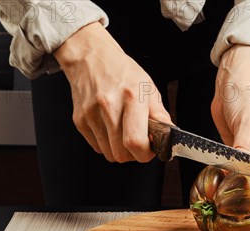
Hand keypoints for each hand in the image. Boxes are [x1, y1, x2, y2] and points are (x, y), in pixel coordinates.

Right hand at [53, 22, 171, 161]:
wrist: (91, 57)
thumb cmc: (122, 71)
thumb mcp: (148, 88)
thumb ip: (160, 116)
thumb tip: (170, 137)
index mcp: (131, 97)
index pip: (135, 142)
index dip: (145, 153)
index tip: (149, 149)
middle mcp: (109, 106)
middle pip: (121, 153)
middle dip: (134, 154)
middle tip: (139, 142)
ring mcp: (91, 114)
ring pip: (109, 154)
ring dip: (120, 150)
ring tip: (124, 132)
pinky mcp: (80, 120)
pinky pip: (97, 147)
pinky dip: (107, 144)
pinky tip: (110, 127)